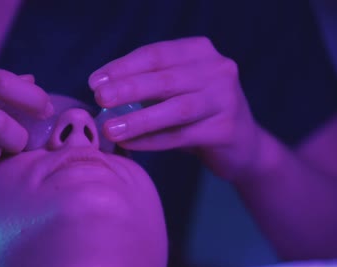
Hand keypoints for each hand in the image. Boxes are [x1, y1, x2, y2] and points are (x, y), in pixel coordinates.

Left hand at [88, 37, 261, 180]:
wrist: (242, 144)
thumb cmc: (196, 114)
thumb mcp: (175, 90)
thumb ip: (146, 84)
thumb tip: (101, 90)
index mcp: (199, 51)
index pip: (156, 54)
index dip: (122, 67)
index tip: (94, 82)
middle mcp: (218, 69)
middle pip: (165, 78)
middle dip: (128, 88)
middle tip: (100, 99)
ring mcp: (226, 99)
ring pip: (175, 108)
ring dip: (139, 119)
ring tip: (110, 129)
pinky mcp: (226, 129)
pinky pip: (182, 136)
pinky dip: (152, 140)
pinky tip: (130, 144)